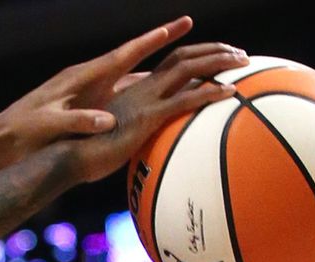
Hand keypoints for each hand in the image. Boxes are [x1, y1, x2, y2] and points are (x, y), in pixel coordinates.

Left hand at [0, 16, 196, 154]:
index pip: (123, 54)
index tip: (176, 26)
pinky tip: (155, 98)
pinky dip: (140, 93)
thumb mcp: (50, 125)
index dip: (151, 41)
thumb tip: (108, 121)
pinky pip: (120, 97)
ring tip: (187, 64)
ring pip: (129, 79)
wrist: (4, 140)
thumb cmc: (24, 132)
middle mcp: (89, 79)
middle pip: (133, 60)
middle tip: (189, 27)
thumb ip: (78, 121)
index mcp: (83, 78)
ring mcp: (88, 92)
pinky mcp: (86, 106)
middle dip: (161, 45)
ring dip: (155, 72)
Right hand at [62, 39, 248, 183]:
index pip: (171, 63)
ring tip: (243, 62)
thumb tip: (158, 141)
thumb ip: (140, 131)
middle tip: (239, 54)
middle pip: (183, 56)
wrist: (71, 158)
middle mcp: (142, 88)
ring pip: (188, 68)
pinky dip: (210, 92)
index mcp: (135, 90)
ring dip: (219, 61)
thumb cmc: (92, 154)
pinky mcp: (148, 117)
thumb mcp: (120, 136)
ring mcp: (145, 100)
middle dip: (214, 50)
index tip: (217, 55)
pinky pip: (185, 99)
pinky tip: (230, 92)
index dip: (196, 54)